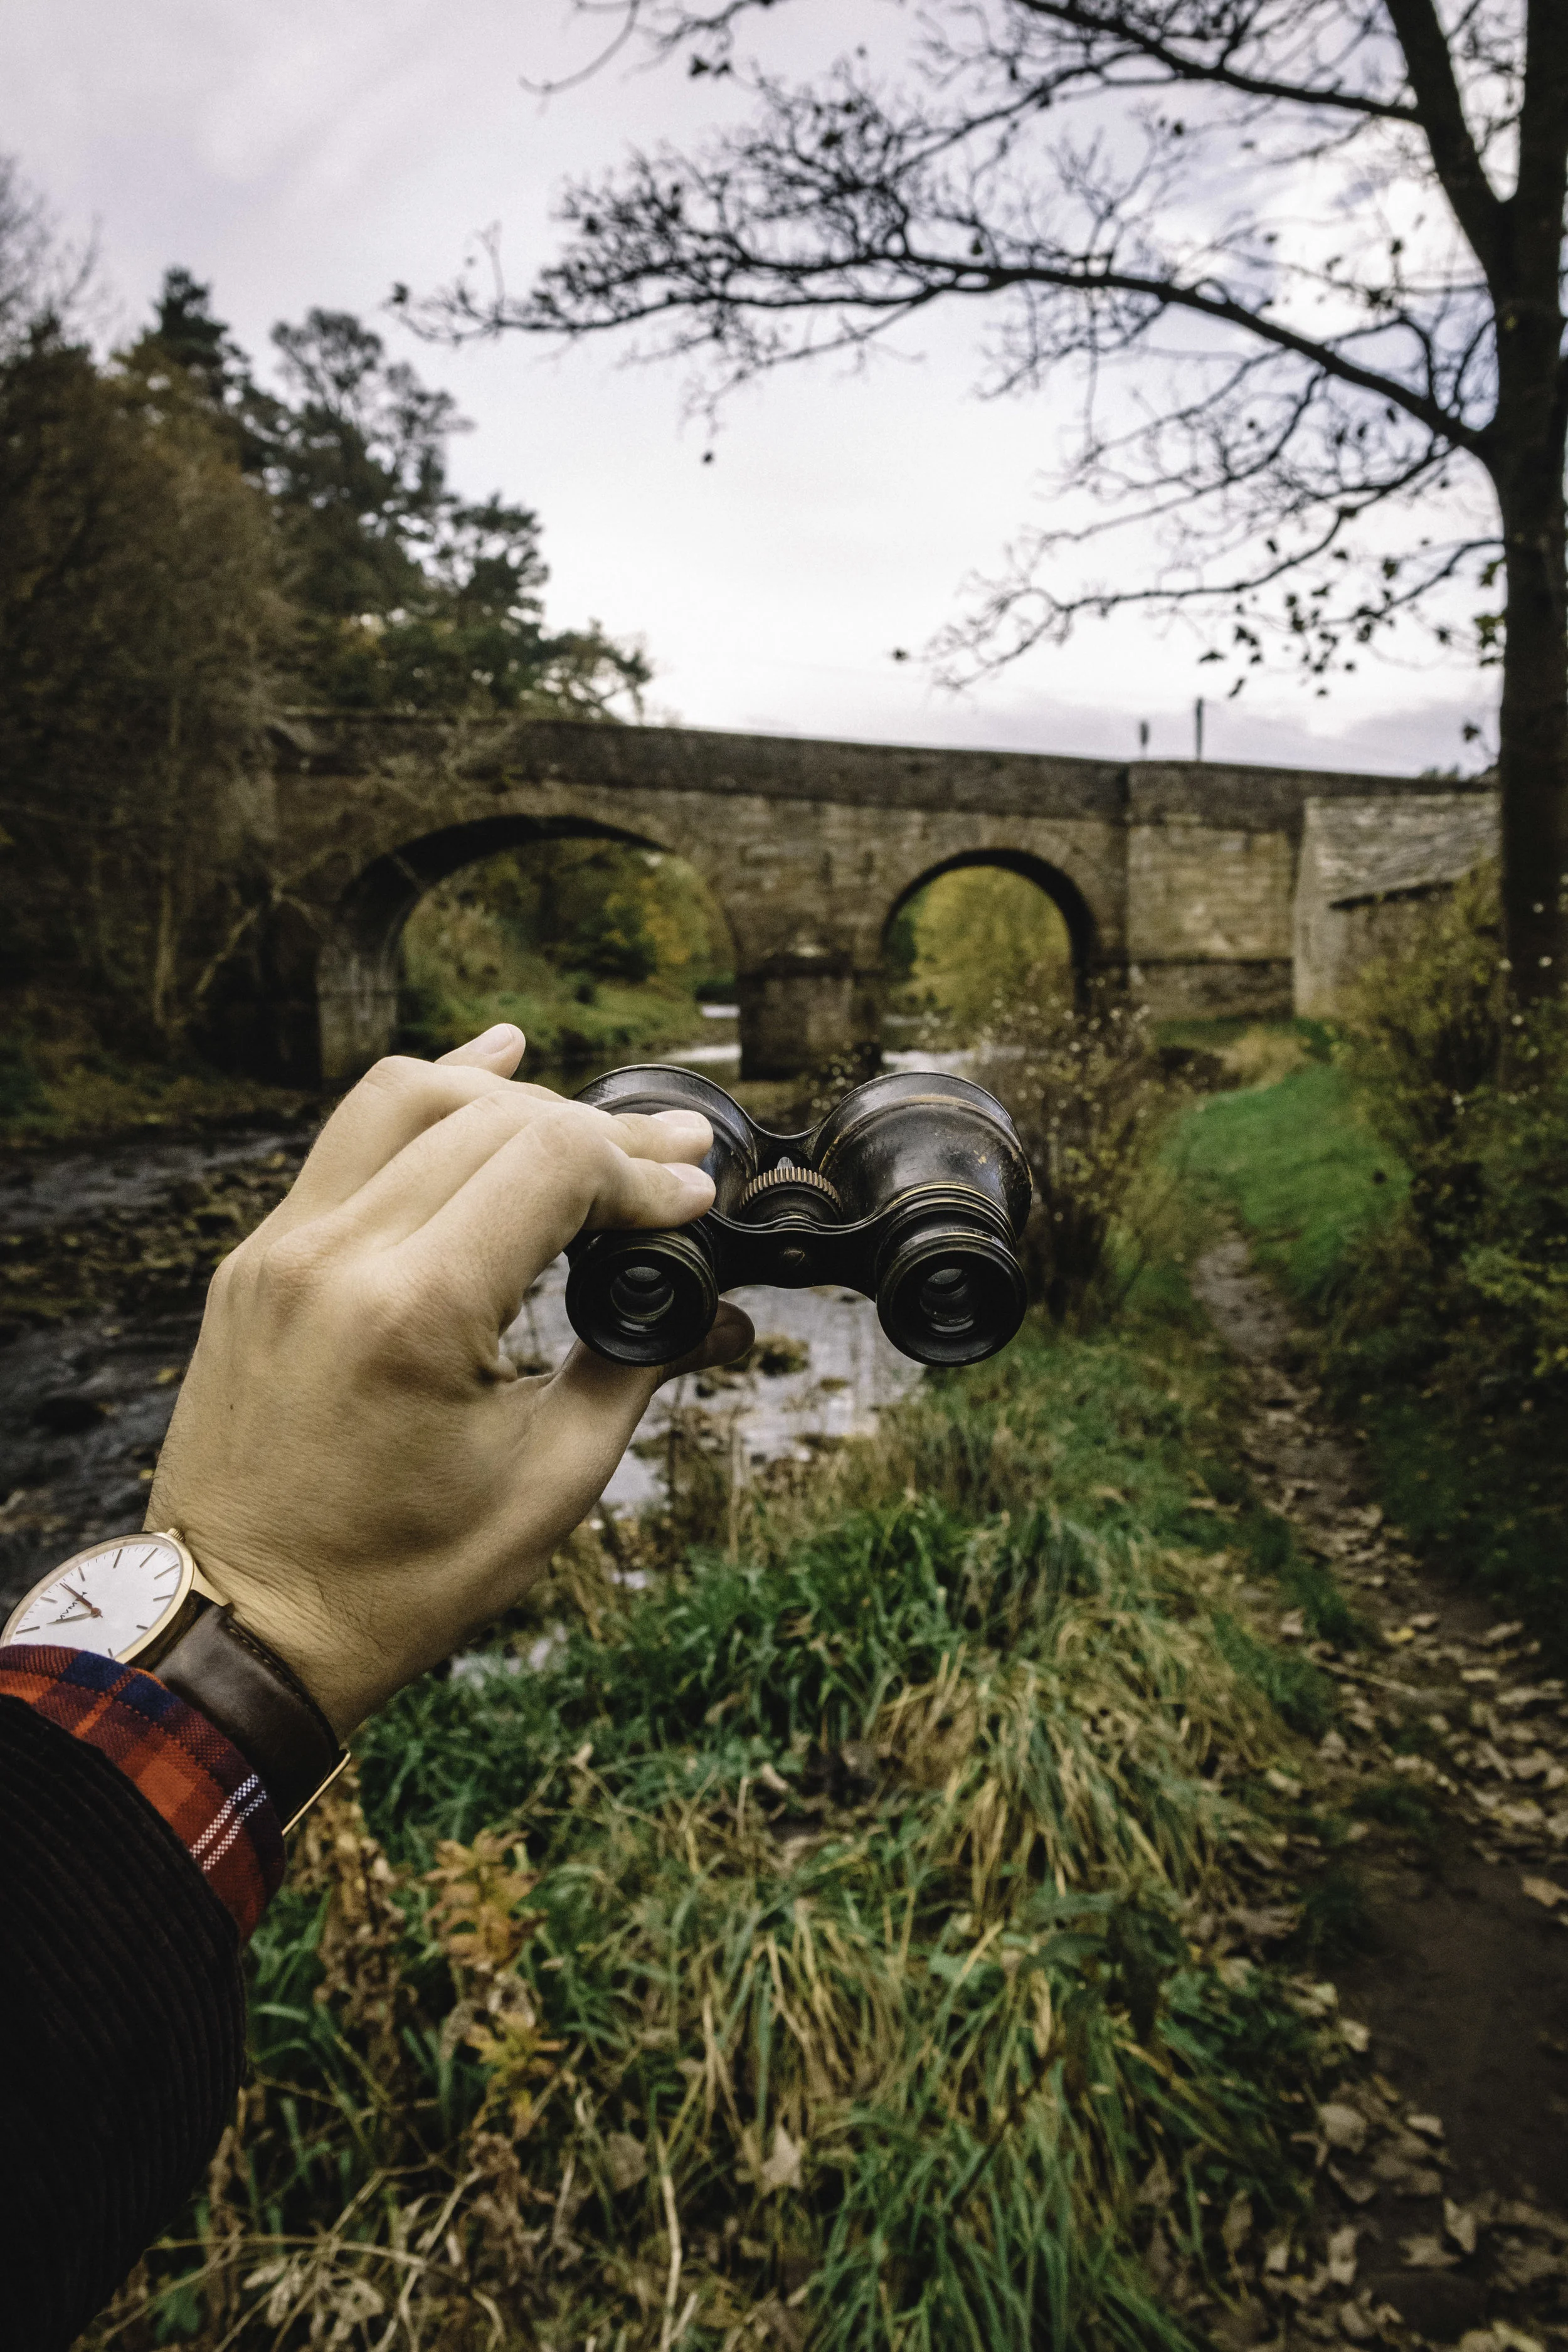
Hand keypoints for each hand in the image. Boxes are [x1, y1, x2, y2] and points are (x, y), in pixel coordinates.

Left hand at [145, 1026, 752, 1734]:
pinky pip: (347, 1139)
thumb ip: (634, 1370)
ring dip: (512, 1100)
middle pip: (493, 1121)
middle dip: (600, 1134)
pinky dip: (427, 1103)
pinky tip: (487, 1073)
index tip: (692, 1201)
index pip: (552, 1165)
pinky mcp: (258, 1260)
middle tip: (670, 1165)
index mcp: (414, 1316)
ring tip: (590, 1123)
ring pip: (409, 1098)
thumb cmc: (395, 1579)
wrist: (241, 1629)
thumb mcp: (547, 1487)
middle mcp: (336, 1257)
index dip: (641, 1172)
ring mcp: (282, 1249)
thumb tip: (703, 1306)